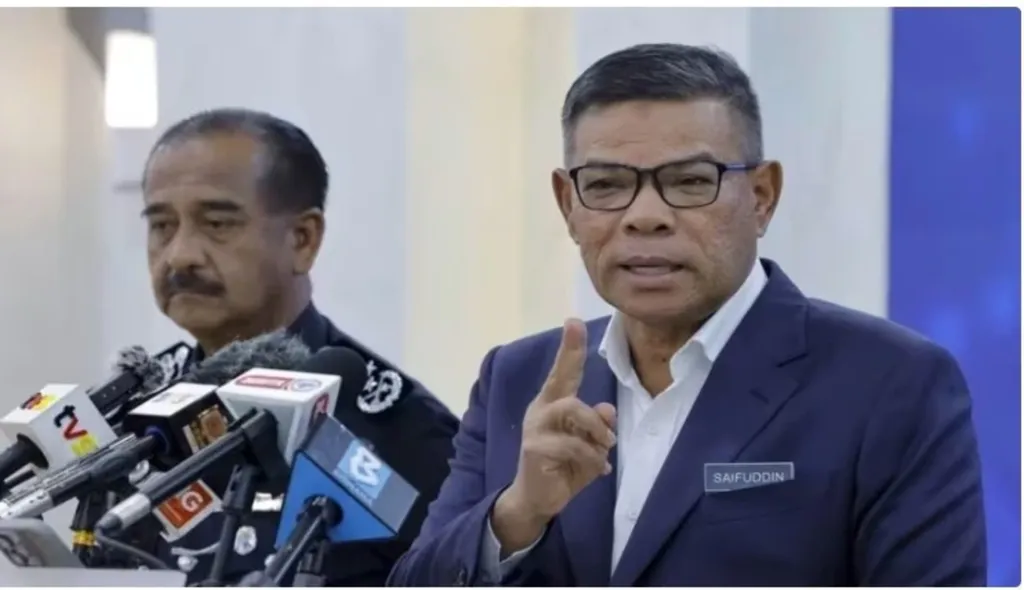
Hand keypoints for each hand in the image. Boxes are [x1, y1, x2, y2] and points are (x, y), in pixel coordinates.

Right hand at [492, 319, 616, 551]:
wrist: (537, 500)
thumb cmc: (564, 468)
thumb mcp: (589, 446)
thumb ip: (597, 426)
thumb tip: (608, 409)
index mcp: (553, 403)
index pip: (562, 372)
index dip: (570, 347)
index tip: (574, 322)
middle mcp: (541, 409)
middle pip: (563, 383)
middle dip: (593, 405)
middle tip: (611, 436)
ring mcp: (535, 427)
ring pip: (572, 409)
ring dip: (596, 432)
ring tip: (605, 451)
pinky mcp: (534, 448)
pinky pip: (572, 444)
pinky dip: (592, 458)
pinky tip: (598, 471)